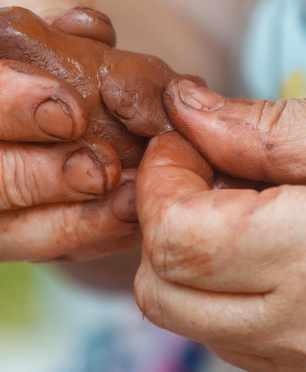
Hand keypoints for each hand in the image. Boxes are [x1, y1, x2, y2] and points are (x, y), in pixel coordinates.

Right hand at [0, 0, 138, 262]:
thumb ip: (45, 7)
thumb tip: (87, 44)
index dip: (3, 106)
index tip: (71, 114)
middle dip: (24, 180)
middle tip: (98, 170)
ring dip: (59, 226)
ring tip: (127, 202)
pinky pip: (17, 244)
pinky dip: (75, 240)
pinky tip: (125, 219)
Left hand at [134, 81, 305, 370]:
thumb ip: (254, 127)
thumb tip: (181, 106)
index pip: (174, 239)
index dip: (160, 180)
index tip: (182, 140)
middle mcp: (297, 332)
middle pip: (159, 288)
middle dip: (160, 217)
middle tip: (199, 168)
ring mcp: (292, 357)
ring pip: (179, 310)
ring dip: (180, 249)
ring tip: (228, 202)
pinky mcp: (292, 362)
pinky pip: (216, 326)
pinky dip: (207, 279)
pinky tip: (247, 239)